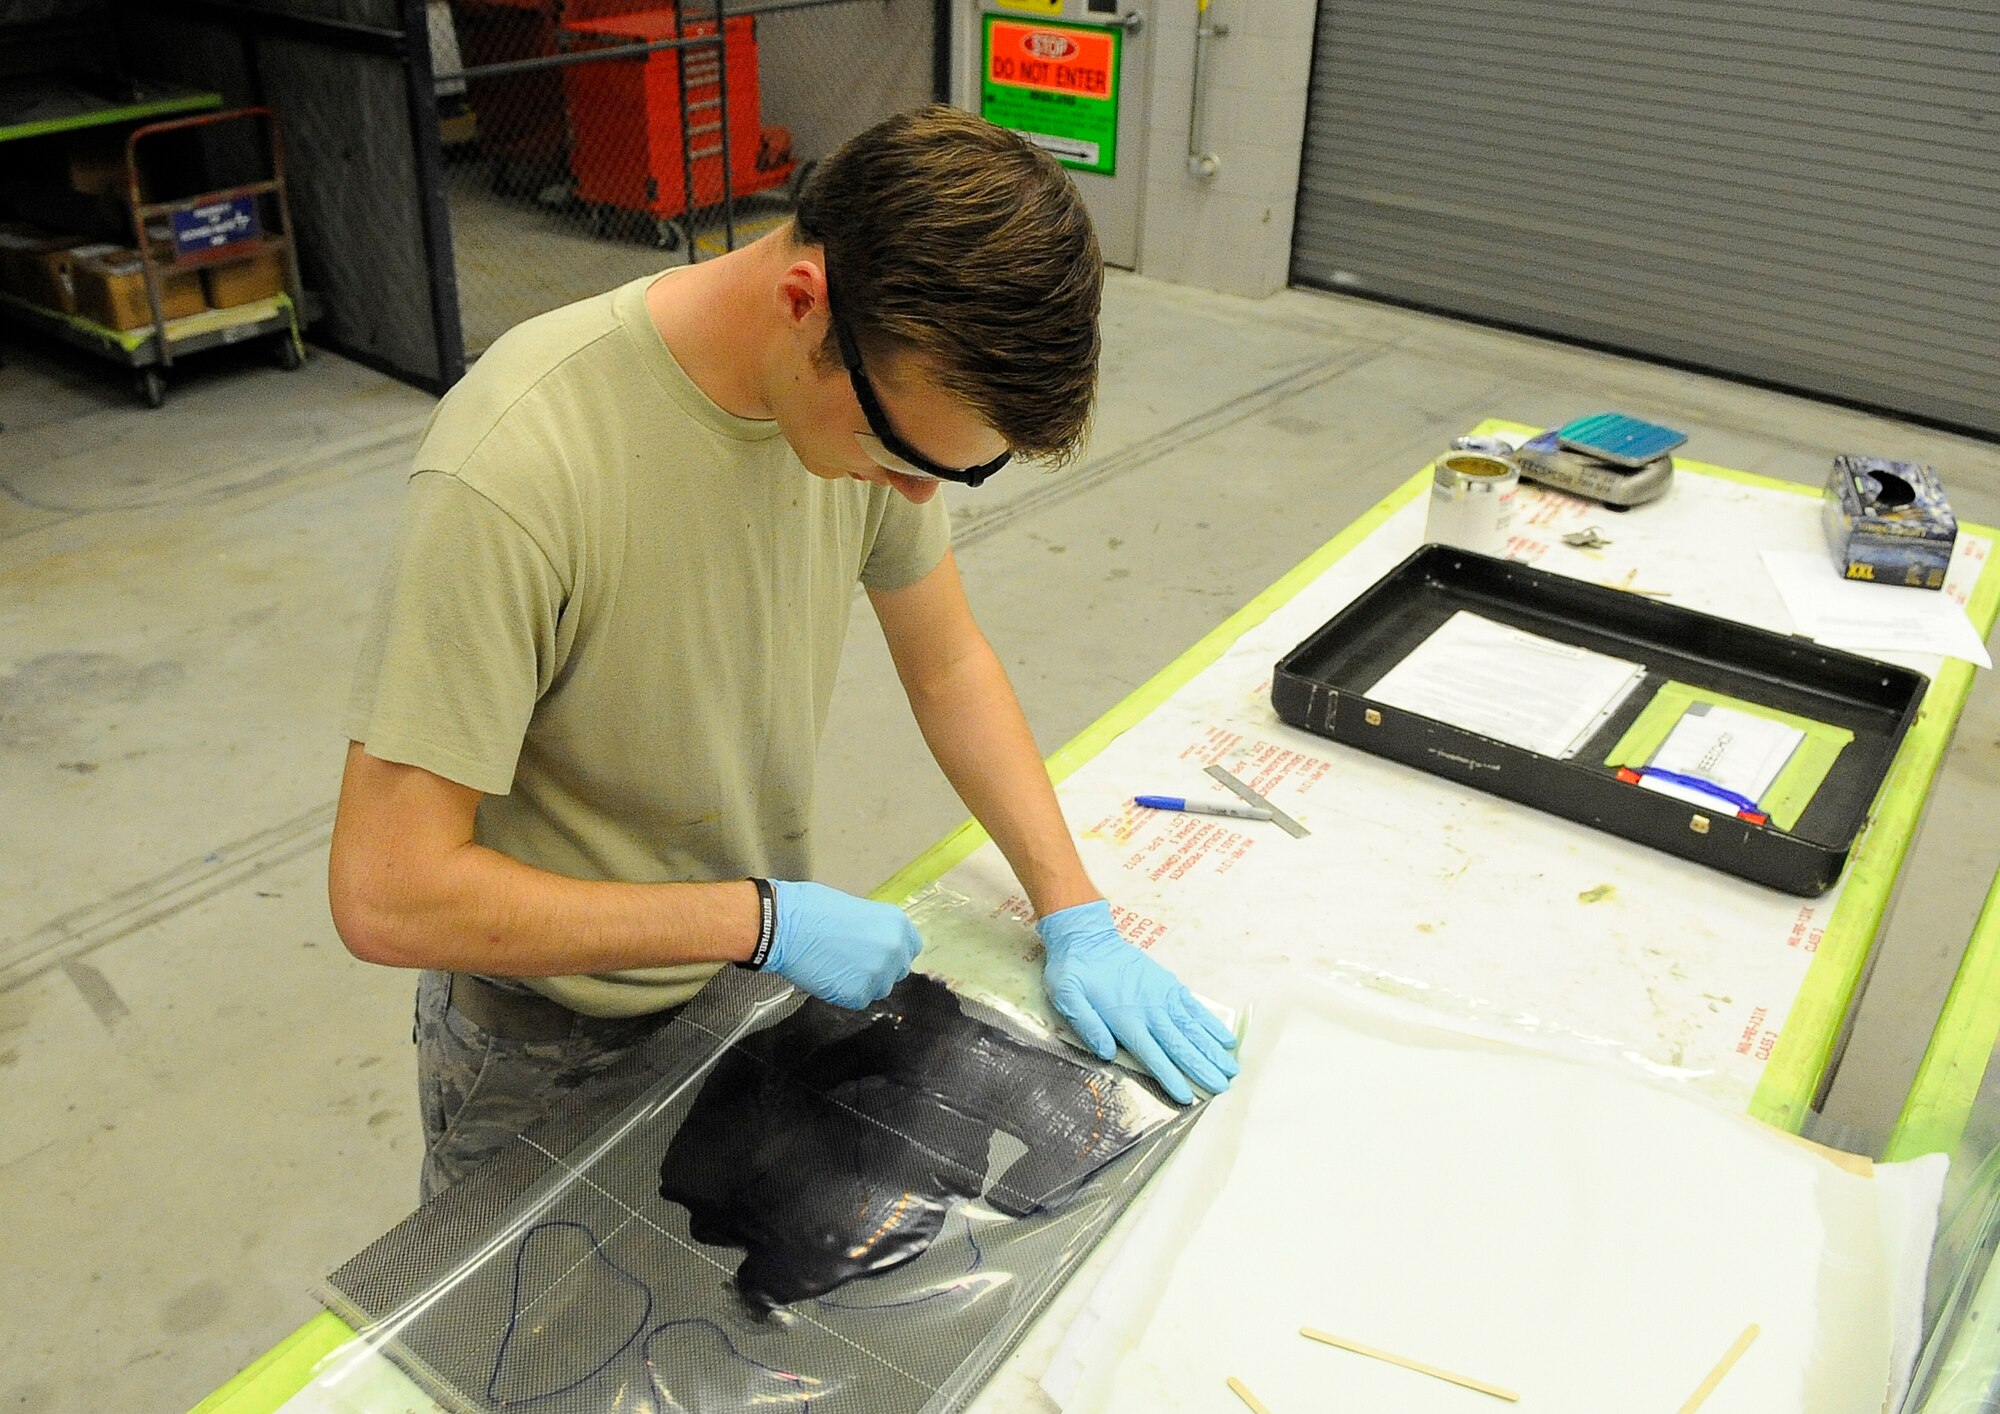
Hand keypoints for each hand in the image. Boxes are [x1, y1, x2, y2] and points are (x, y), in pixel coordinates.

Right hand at [766, 881, 922, 1007]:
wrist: (784, 927)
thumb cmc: (812, 909)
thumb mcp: (856, 909)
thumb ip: (875, 929)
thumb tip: (876, 942)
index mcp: (896, 924)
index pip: (911, 948)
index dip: (894, 951)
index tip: (881, 952)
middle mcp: (894, 949)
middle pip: (897, 970)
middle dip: (880, 968)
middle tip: (855, 961)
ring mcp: (878, 974)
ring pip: (879, 988)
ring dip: (863, 982)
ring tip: (838, 968)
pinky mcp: (857, 995)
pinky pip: (858, 1000)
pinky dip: (845, 993)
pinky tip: (829, 976)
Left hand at [1036, 900, 1237, 1103]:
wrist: (1088, 938)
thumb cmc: (1074, 972)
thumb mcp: (1067, 997)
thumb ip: (1088, 1025)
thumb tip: (1106, 1053)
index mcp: (1125, 1019)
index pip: (1153, 1055)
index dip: (1171, 1077)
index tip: (1188, 1096)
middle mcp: (1150, 1010)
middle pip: (1180, 1045)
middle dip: (1202, 1068)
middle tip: (1223, 1088)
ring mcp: (1163, 996)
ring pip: (1193, 1029)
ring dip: (1213, 1050)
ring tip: (1231, 1068)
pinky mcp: (1170, 985)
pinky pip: (1195, 1008)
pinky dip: (1211, 1024)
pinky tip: (1226, 1039)